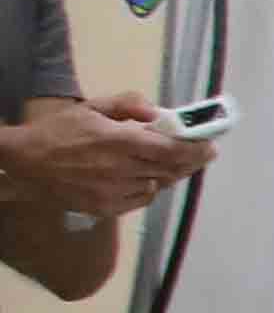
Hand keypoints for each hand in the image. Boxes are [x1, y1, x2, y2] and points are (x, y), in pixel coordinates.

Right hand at [2, 99, 207, 219]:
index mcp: (118, 141)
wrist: (25, 161)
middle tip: (201, 153)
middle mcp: (119, 169)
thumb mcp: (91, 107)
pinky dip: (149, 188)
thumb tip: (157, 112)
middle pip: (169, 169)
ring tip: (173, 163)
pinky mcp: (105, 208)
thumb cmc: (59, 130)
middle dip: (190, 161)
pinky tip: (146, 177)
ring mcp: (113, 191)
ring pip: (157, 184)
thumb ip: (126, 104)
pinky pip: (140, 199)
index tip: (210, 146)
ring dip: (169, 173)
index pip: (170, 150)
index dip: (195, 150)